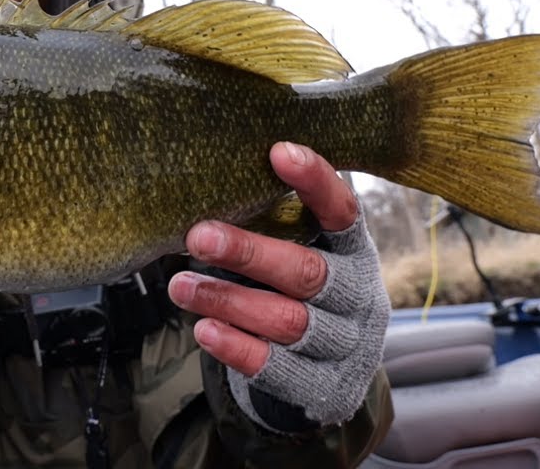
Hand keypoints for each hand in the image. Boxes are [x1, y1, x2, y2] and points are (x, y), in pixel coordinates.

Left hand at [167, 141, 388, 426]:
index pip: (342, 211)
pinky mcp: (324, 387)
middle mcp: (359, 295)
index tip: (278, 152)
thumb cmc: (300, 291)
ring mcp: (345, 344)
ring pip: (285, 320)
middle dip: (248, 252)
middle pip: (306, 272)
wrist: (334, 373)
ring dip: (227, 300)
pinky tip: (204, 329)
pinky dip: (237, 346)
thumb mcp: (304, 252)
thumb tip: (210, 178)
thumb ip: (275, 223)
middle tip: (198, 235)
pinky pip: (276, 367)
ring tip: (181, 286)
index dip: (315, 181)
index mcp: (354, 250)